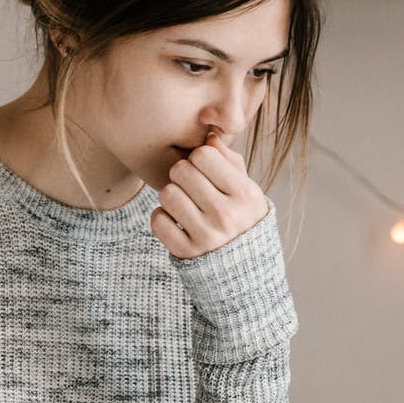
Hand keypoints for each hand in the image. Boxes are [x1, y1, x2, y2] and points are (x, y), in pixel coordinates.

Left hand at [151, 132, 268, 259]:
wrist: (243, 265)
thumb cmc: (241, 215)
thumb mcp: (246, 188)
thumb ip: (229, 160)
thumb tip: (209, 136)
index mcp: (245, 194)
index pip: (204, 155)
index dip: (199, 158)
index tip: (204, 169)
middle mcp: (226, 215)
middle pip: (181, 171)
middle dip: (182, 174)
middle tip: (190, 185)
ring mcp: (206, 236)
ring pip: (167, 194)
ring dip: (171, 195)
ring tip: (184, 202)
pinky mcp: (186, 252)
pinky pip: (158, 220)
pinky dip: (162, 217)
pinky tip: (175, 220)